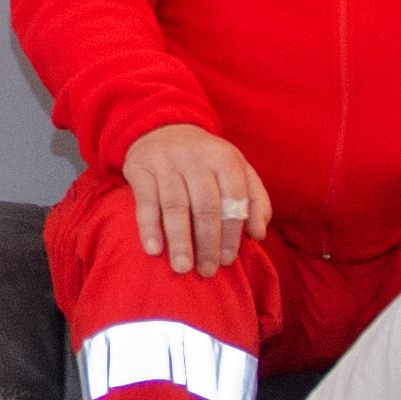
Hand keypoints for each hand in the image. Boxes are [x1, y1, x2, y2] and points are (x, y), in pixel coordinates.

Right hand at [122, 123, 268, 276]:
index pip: (233, 200)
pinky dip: (149, 227)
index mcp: (224, 158)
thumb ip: (255, 198)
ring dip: (180, 241)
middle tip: (207, 271)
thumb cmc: (205, 159)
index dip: (232, 233)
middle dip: (208, 243)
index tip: (227, 261)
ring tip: (182, 268)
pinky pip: (145, 202)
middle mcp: (197, 158)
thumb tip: (258, 234)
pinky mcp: (141, 169)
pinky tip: (154, 250)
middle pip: (206, 206)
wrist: (162, 128)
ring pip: (175, 206)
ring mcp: (167, 163)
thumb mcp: (236, 168)